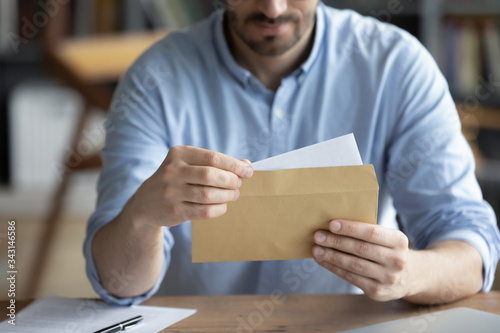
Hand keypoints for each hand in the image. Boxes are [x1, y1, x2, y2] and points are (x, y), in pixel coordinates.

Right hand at [129, 146, 252, 227]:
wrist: (146, 203)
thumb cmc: (177, 180)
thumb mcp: (190, 165)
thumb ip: (216, 163)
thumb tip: (246, 165)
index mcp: (179, 154)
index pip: (213, 157)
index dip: (234, 165)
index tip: (248, 171)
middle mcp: (172, 171)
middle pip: (210, 175)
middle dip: (231, 181)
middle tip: (239, 185)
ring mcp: (171, 192)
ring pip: (208, 195)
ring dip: (227, 196)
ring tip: (234, 195)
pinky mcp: (174, 211)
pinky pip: (203, 211)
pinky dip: (218, 209)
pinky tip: (222, 206)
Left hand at [312, 219, 410, 301]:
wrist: (410, 277)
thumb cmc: (389, 250)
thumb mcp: (388, 238)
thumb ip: (368, 232)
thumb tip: (334, 226)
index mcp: (399, 241)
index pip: (372, 232)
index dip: (351, 228)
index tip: (332, 224)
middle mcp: (396, 260)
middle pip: (361, 249)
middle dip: (336, 242)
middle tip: (318, 236)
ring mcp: (388, 278)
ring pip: (354, 265)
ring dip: (331, 256)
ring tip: (317, 249)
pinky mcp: (377, 291)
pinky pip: (351, 278)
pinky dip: (334, 268)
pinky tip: (323, 261)